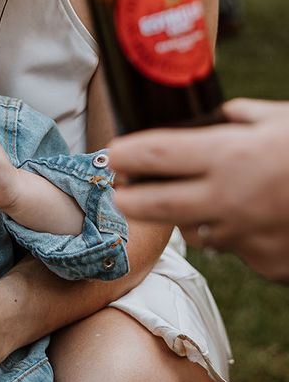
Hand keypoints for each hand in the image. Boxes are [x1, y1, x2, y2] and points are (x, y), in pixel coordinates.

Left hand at [109, 98, 288, 280]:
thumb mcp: (288, 120)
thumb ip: (247, 118)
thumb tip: (221, 116)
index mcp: (231, 157)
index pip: (156, 155)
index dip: (125, 155)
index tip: (110, 154)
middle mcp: (229, 200)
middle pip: (153, 205)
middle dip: (128, 200)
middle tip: (118, 193)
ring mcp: (246, 238)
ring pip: (197, 230)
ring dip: (195, 215)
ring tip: (216, 198)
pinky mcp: (267, 264)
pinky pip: (239, 247)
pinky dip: (242, 233)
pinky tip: (267, 218)